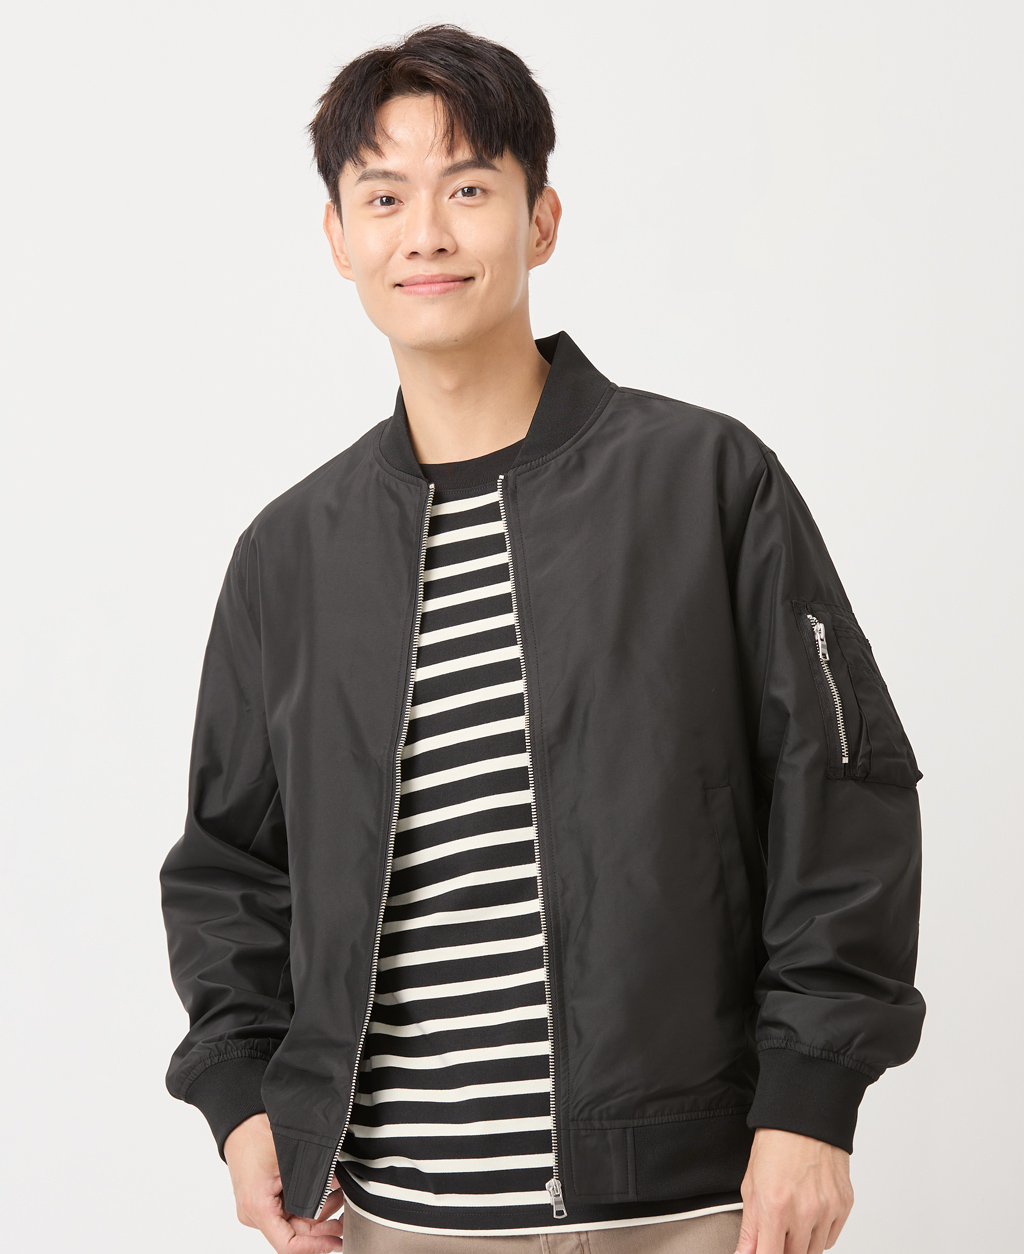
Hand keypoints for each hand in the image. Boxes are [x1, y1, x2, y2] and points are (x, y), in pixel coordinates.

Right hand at [224, 1113, 344, 1251]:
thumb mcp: (290, 1157)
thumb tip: (338, 1191)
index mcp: (258, 1207)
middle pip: (295, 1233)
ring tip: (341, 1197)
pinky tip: (328, 1192)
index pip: (287, 1244)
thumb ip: (312, 1180)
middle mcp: (254, 1214)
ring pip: (294, 1221)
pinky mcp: (263, 1200)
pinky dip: (309, 1203)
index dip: (315, 1247)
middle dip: (323, 1228)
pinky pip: (289, 1210)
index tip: (336, 1242)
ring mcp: (258, 1208)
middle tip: (347, 1220)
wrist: (242, 1120)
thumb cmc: (259, 1134)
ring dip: (319, 1213)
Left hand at [734, 1128, 853, 1253]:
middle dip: (782, 1249)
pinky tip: (809, 1212)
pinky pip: (830, 1238)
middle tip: (776, 1231)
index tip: (762, 1251)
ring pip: (814, 1252)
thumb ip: (749, 1229)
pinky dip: (818, 1233)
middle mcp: (804, 1212)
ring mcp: (827, 1210)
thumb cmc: (773, 1146)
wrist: (803, 1118)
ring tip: (791, 1217)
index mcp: (774, 1207)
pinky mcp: (844, 1206)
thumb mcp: (750, 1186)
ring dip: (801, 1243)